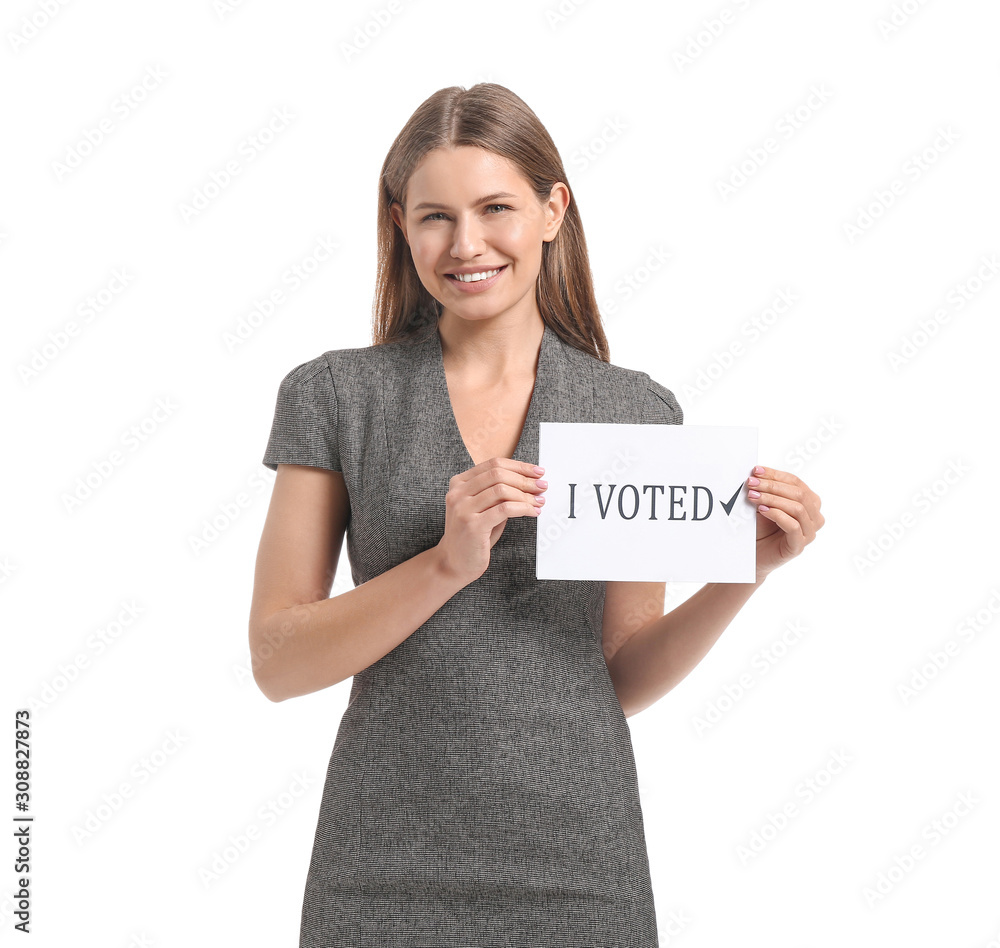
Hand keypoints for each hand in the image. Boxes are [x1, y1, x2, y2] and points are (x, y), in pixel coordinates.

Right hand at [434, 457, 546, 583]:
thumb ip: (498, 492)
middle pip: (498, 474)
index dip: (519, 466)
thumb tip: (531, 482)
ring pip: (502, 490)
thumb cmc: (473, 534)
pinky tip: (533, 512)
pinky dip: (523, 508)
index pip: (493, 464)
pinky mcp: (473, 526)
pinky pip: (504, 509)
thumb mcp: (483, 507)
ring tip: (539, 501)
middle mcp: (458, 493)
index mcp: (459, 483)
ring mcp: (463, 509)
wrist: (454, 562)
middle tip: (542, 486)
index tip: (537, 471)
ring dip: (526, 495)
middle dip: (525, 479)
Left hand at [746, 465, 823, 581]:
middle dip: (772, 486)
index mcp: (810, 502)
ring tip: (754, 497)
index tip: (756, 471)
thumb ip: (766, 490)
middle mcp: (814, 517)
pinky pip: (793, 526)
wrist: (753, 555)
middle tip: (752, 483)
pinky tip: (762, 511)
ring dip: (773, 499)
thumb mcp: (764, 504)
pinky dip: (777, 515)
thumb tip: (757, 473)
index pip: (796, 482)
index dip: (775, 474)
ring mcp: (809, 533)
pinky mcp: (799, 546)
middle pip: (798, 494)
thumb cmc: (761, 529)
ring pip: (797, 508)